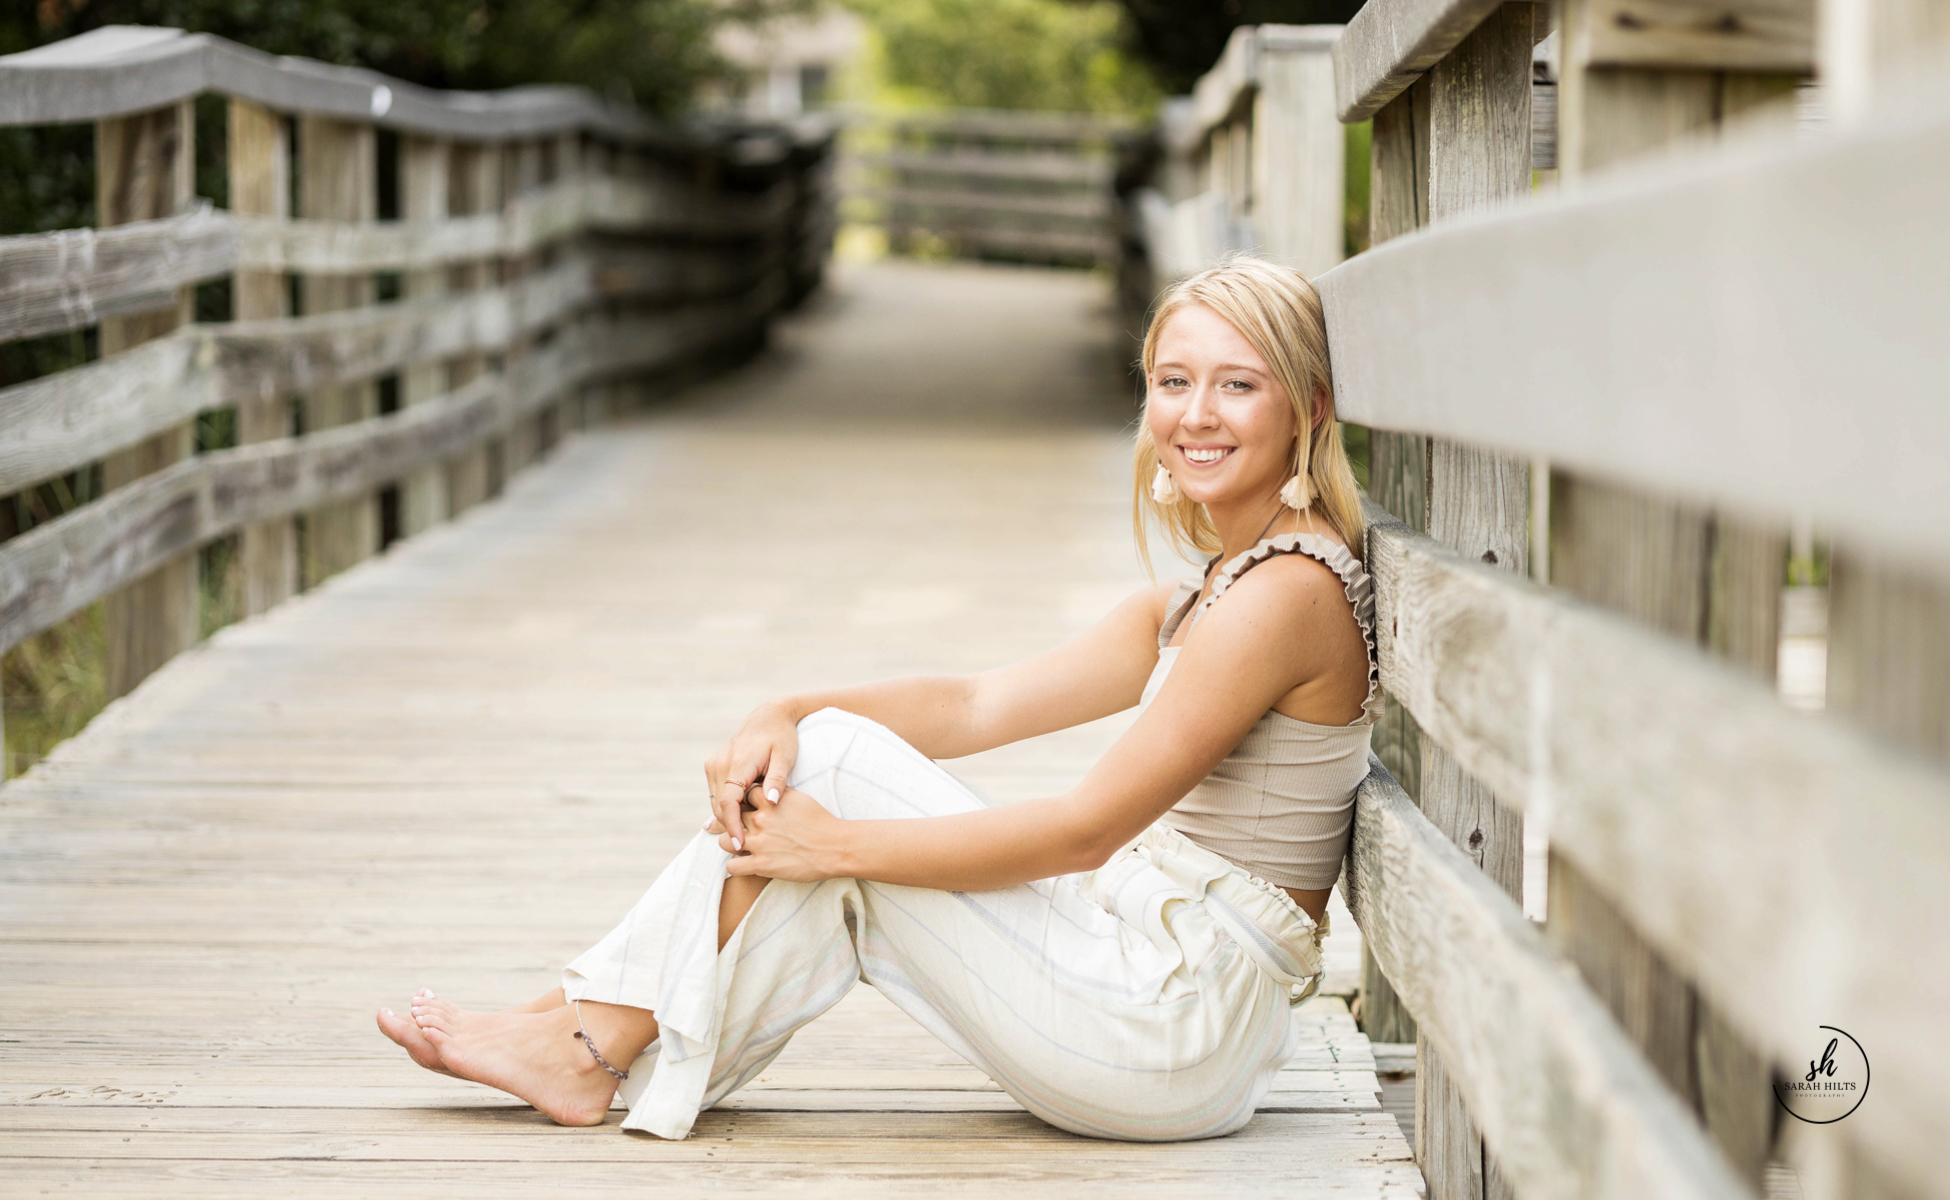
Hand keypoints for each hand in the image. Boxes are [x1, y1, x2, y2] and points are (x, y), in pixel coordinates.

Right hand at [704, 700, 800, 849]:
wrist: (769, 716)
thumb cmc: (781, 737)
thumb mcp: (785, 757)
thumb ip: (778, 780)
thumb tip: (772, 802)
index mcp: (738, 763)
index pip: (728, 802)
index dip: (733, 826)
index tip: (741, 845)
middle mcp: (720, 764)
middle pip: (719, 805)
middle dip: (729, 828)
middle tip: (744, 850)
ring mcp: (715, 764)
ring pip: (716, 801)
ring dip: (726, 819)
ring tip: (742, 840)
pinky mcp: (714, 765)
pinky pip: (717, 793)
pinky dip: (725, 807)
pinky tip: (737, 822)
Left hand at [716, 786, 844, 882]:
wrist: (834, 847)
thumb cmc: (821, 823)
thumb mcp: (799, 798)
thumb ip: (780, 793)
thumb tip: (769, 790)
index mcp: (770, 801)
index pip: (742, 795)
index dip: (743, 802)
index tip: (746, 809)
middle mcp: (760, 820)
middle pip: (730, 817)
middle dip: (732, 823)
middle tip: (738, 829)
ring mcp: (759, 842)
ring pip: (725, 841)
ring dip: (730, 844)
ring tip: (740, 847)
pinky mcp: (761, 864)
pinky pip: (732, 866)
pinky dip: (735, 866)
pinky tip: (744, 864)